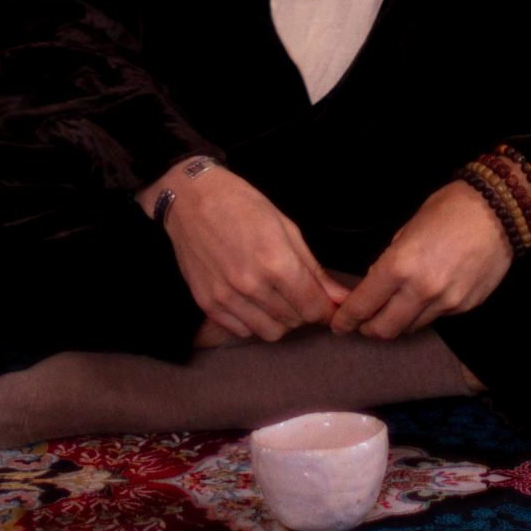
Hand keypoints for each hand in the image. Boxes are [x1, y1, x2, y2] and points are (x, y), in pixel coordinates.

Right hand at [149, 164, 348, 342]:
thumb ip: (314, 269)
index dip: (326, 309)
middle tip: (299, 293)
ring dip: (280, 320)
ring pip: (269, 332)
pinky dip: (253, 322)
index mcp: (276, 262)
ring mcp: (226, 297)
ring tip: (276, 298)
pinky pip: (242, 331)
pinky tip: (253, 301)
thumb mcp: (287, 228)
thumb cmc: (243, 205)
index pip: (314, 308)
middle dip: (304, 311)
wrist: (191, 199)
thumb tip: (340, 298)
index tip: (325, 304)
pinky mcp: (207, 303)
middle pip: (294, 321)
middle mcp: (251, 285)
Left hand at [330, 181, 512, 340]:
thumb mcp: (406, 229)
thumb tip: (377, 284)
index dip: (346, 319)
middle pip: (384, 329)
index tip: (339, 324)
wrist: (497, 211)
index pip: (363, 306)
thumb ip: (390, 262)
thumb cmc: (449, 210)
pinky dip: (423, 314)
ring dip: (397, 323)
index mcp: (399, 266)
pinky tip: (424, 298)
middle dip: (368, 329)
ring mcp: (446, 303)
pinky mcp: (464, 307)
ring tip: (392, 311)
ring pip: (410, 328)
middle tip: (363, 323)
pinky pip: (436, 318)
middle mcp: (421, 291)